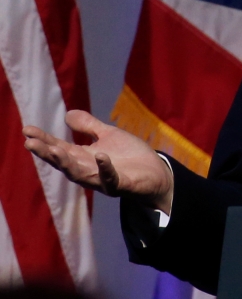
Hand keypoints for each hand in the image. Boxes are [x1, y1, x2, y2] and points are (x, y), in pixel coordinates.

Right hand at [23, 110, 174, 212]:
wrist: (156, 173)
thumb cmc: (130, 156)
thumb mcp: (108, 135)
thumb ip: (88, 127)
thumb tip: (67, 114)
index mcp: (84, 158)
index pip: (59, 148)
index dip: (43, 140)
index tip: (27, 130)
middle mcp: (89, 170)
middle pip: (63, 162)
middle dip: (47, 153)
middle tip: (30, 143)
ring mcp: (103, 179)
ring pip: (80, 174)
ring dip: (66, 163)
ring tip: (54, 150)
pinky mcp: (121, 185)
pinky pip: (111, 179)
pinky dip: (105, 168)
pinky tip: (101, 155)